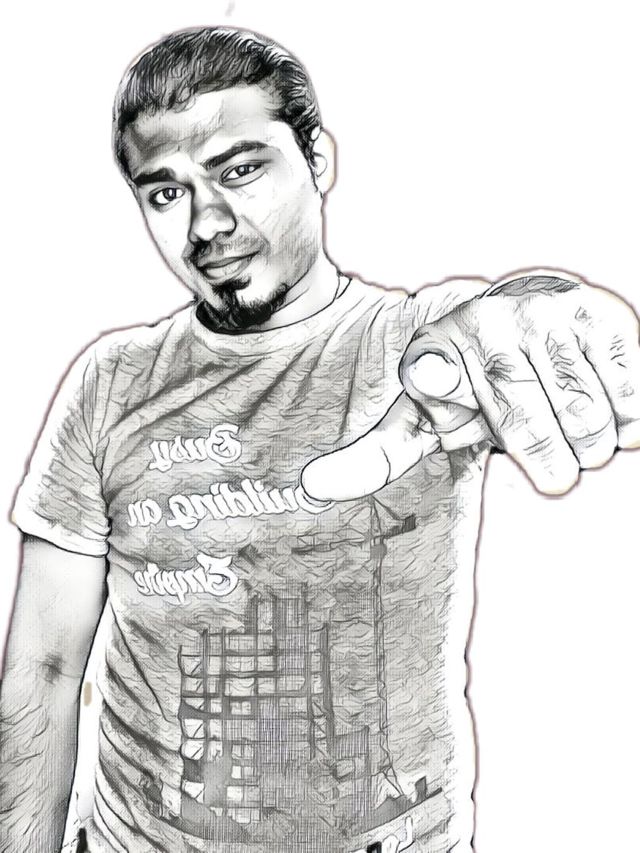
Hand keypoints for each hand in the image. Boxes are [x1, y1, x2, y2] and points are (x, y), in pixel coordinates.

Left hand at [301, 272, 639, 499]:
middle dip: (550, 463)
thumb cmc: (471, 390)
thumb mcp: (421, 422)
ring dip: (590, 444)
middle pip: (533, 428)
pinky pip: (632, 398)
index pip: (433, 373)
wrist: (529, 325)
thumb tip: (309, 490)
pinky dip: (629, 422)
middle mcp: (487, 321)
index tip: (432, 372)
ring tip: (573, 429)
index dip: (438, 378)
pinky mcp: (601, 313)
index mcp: (433, 348)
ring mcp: (545, 312)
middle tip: (552, 464)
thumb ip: (373, 457)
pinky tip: (605, 403)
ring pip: (588, 420)